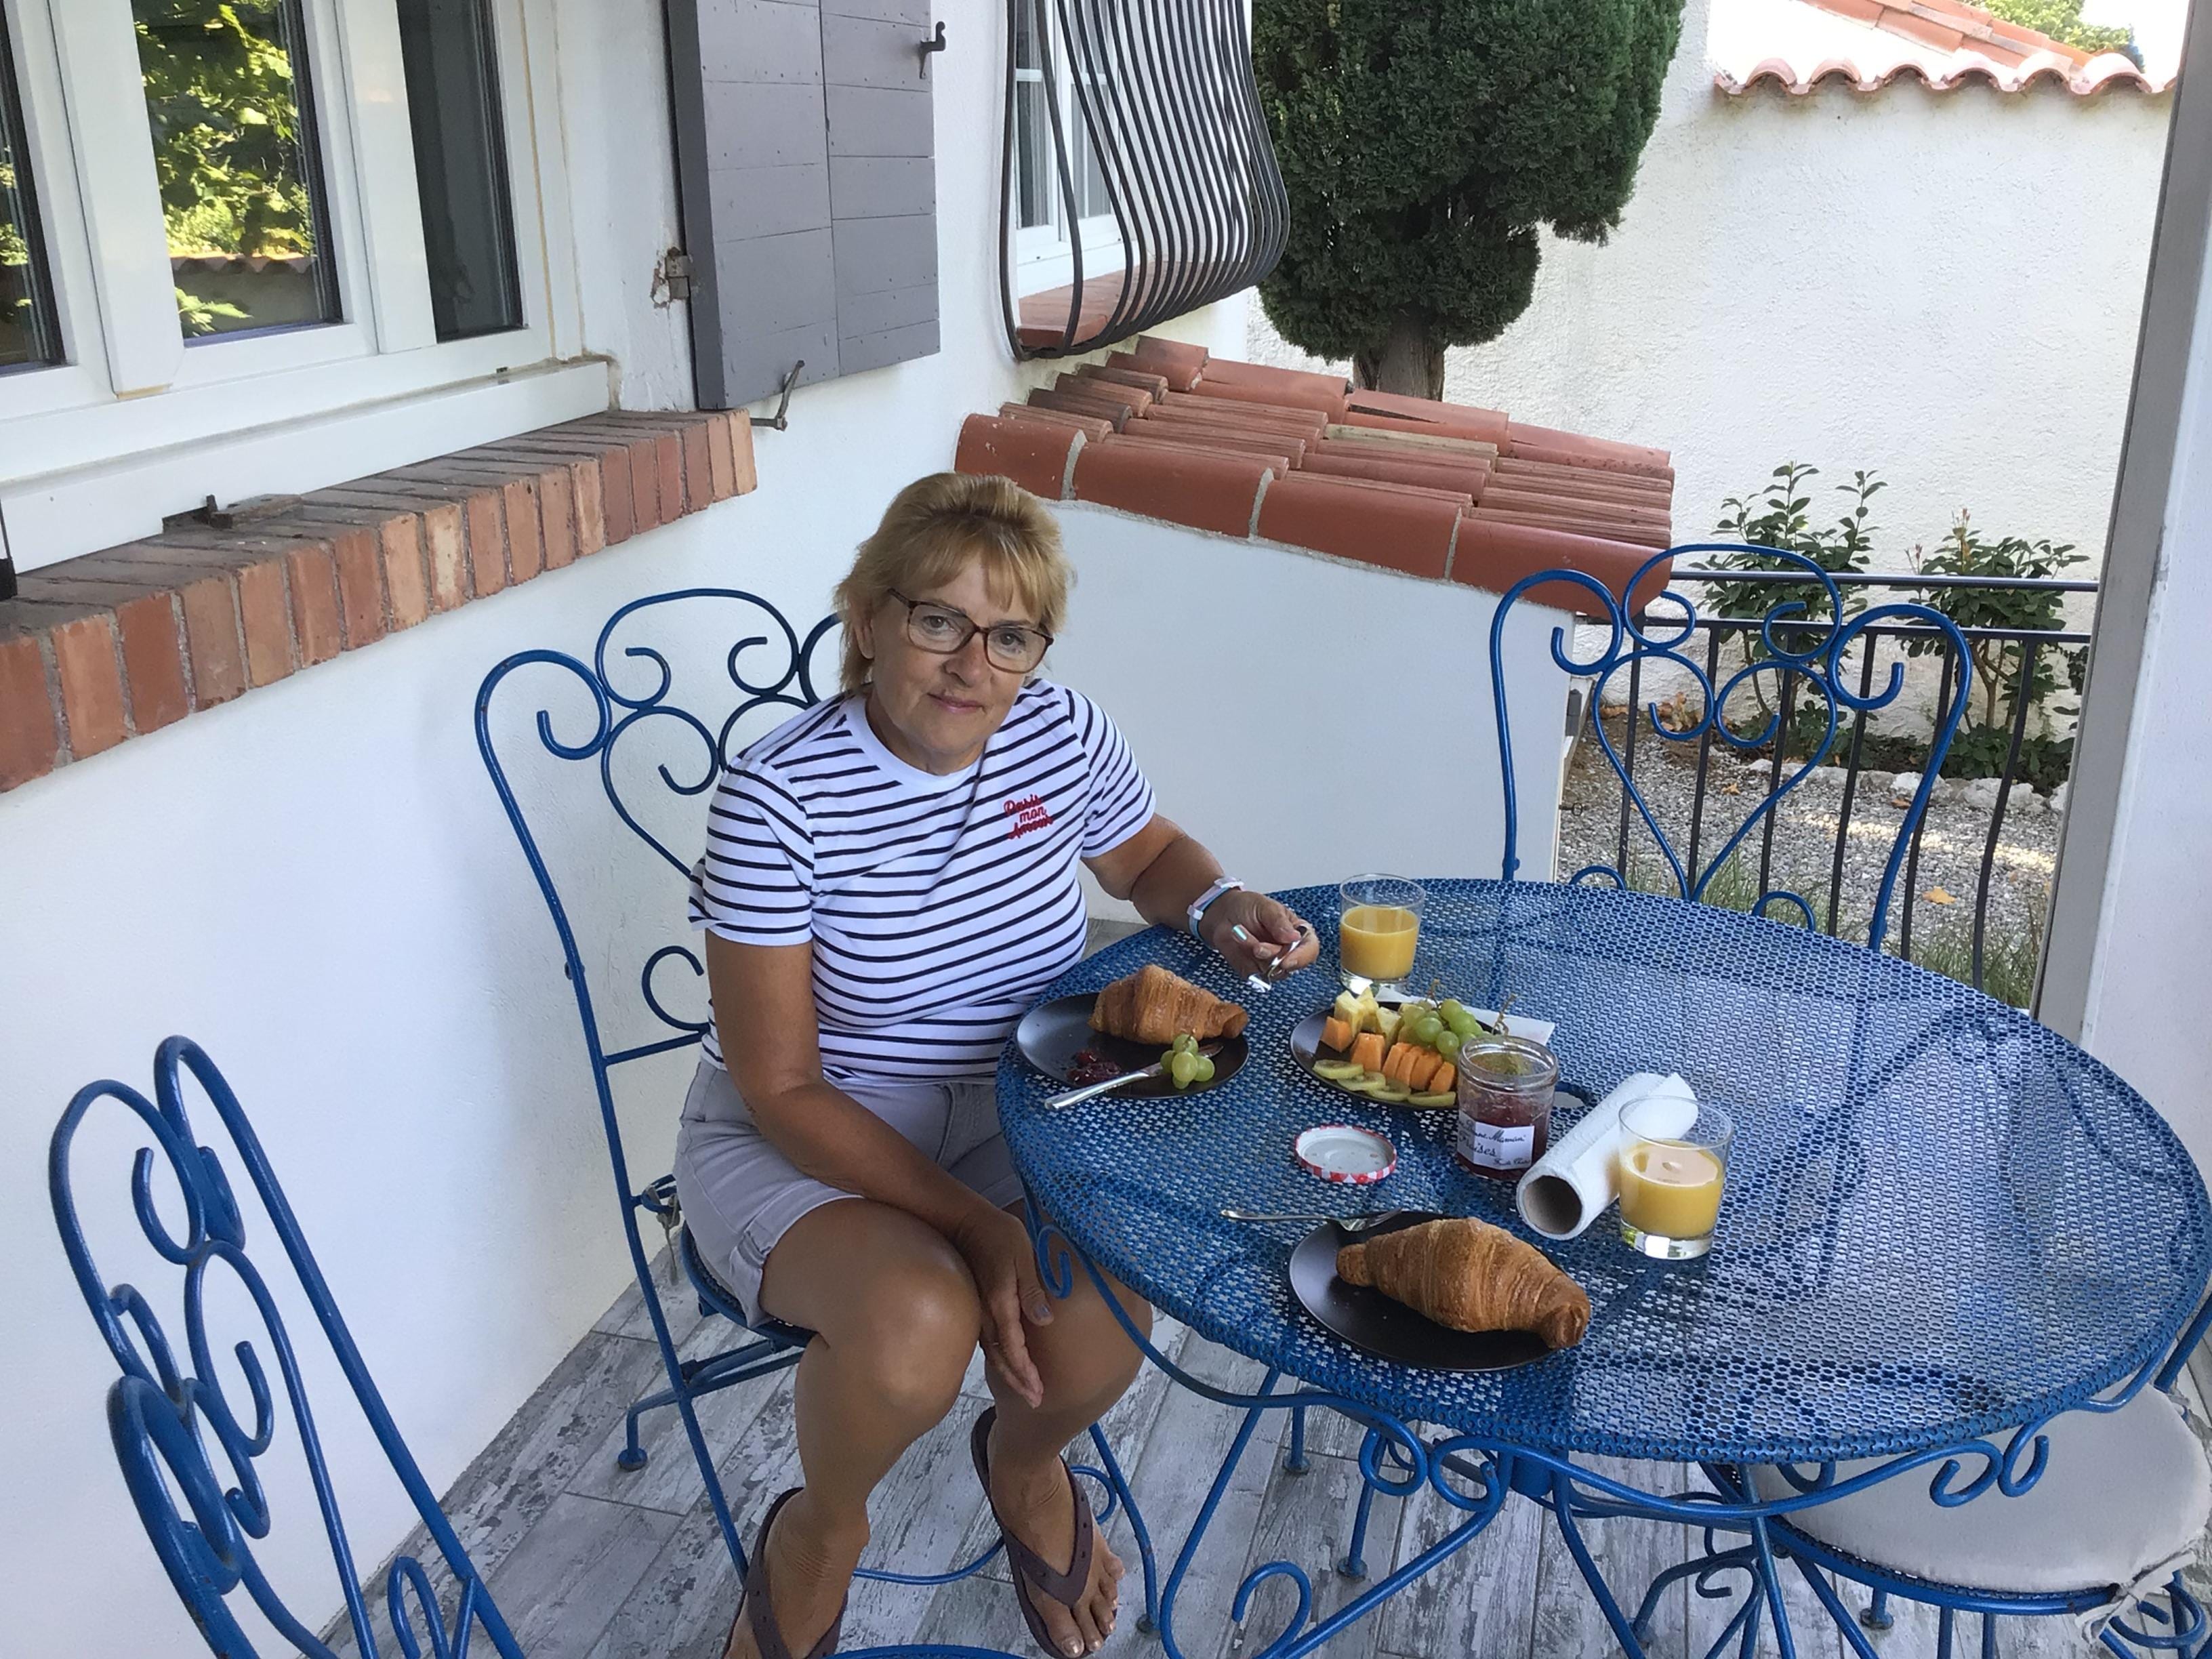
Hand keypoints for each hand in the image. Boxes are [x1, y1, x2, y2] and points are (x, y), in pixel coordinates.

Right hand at [950, 1204, 1052, 1407]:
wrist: (962, 1221)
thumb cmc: (999, 1235)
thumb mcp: (1022, 1255)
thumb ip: (1031, 1288)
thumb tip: (1046, 1320)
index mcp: (1001, 1304)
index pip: (1014, 1348)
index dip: (1026, 1373)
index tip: (1038, 1394)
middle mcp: (987, 1314)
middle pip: (1002, 1358)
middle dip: (1018, 1381)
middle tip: (1035, 1401)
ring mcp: (978, 1310)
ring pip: (993, 1351)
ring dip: (1008, 1372)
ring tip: (1023, 1388)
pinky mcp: (976, 1304)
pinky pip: (987, 1339)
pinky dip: (999, 1356)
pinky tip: (1006, 1361)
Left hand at [1200, 889, 1318, 980]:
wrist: (1222, 913)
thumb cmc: (1247, 907)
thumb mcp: (1265, 907)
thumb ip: (1279, 922)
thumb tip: (1294, 937)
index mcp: (1297, 932)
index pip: (1309, 950)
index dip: (1301, 958)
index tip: (1287, 960)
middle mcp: (1287, 951)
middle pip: (1289, 965)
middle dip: (1271, 955)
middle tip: (1257, 945)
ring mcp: (1271, 963)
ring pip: (1269, 971)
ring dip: (1252, 952)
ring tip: (1241, 933)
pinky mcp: (1254, 970)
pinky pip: (1252, 973)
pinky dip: (1243, 958)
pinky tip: (1238, 942)